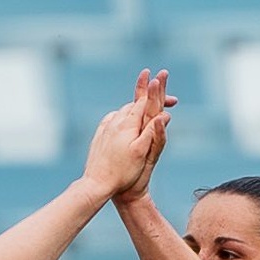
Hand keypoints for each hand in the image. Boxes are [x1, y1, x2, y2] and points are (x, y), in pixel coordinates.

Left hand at [82, 69, 172, 204]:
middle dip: (147, 97)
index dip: (155, 88)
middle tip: (157, 86)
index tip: (161, 74)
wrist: (96, 184)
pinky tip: (125, 120)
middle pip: (134, 104)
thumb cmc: (122, 172)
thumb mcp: (141, 153)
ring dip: (135, 107)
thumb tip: (163, 115)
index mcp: (127, 124)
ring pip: (123, 111)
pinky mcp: (99, 135)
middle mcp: (115, 122)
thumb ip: (152, 132)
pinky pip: (113, 119)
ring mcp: (105, 128)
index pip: (144, 101)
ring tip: (143, 104)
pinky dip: (123, 116)